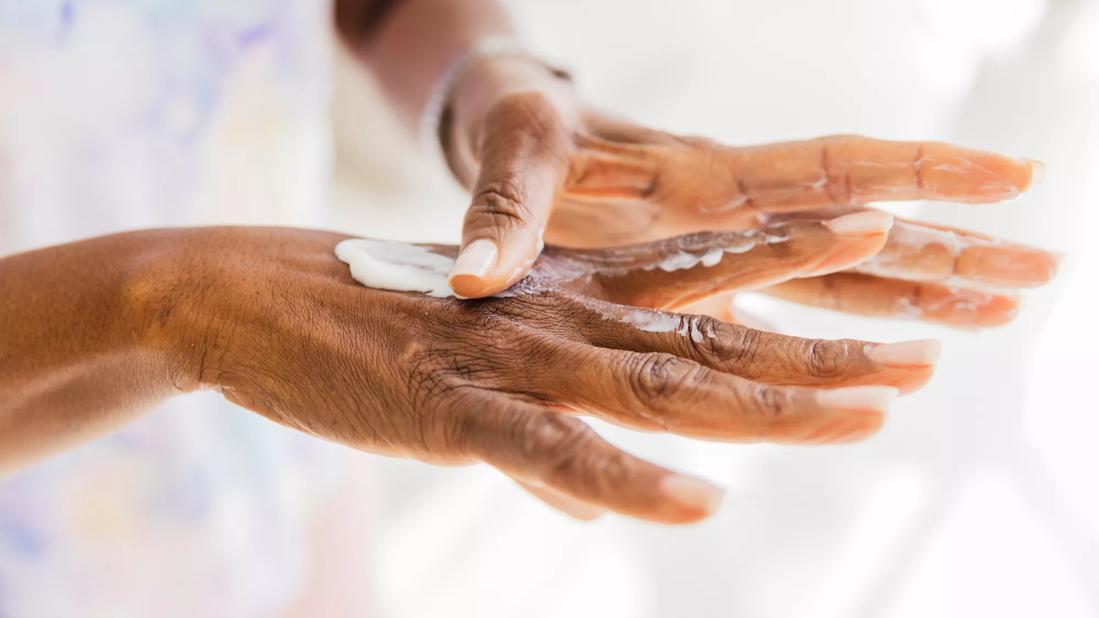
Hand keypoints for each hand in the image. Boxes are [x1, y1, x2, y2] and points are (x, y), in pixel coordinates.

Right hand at [147, 220, 934, 523]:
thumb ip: (551, 434)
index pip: (698, 267)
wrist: (252, 294)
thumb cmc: (371, 327)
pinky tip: (695, 504)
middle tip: (920, 354)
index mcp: (564, 290)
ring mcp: (513, 361)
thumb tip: (601, 506)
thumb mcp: (476, 374)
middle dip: (821, 348)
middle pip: (712, 335)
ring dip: (766, 404)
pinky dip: (624, 480)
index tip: (873, 236)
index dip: (789, 252)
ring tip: (865, 413)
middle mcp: (558, 315)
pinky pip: (554, 453)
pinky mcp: (455, 412)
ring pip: (662, 387)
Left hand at [442, 56, 1055, 326]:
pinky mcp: (708, 271)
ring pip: (847, 268)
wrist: (508, 125)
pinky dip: (861, 316)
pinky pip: (800, 298)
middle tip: (1045, 270)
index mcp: (701, 175)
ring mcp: (727, 243)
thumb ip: (502, 217)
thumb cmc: (512, 131)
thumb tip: (474, 282)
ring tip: (1012, 302)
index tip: (1002, 176)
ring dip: (927, 284)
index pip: (827, 168)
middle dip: (951, 244)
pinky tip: (908, 338)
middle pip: (864, 224)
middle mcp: (733, 210)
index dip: (913, 171)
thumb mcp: (509, 163)